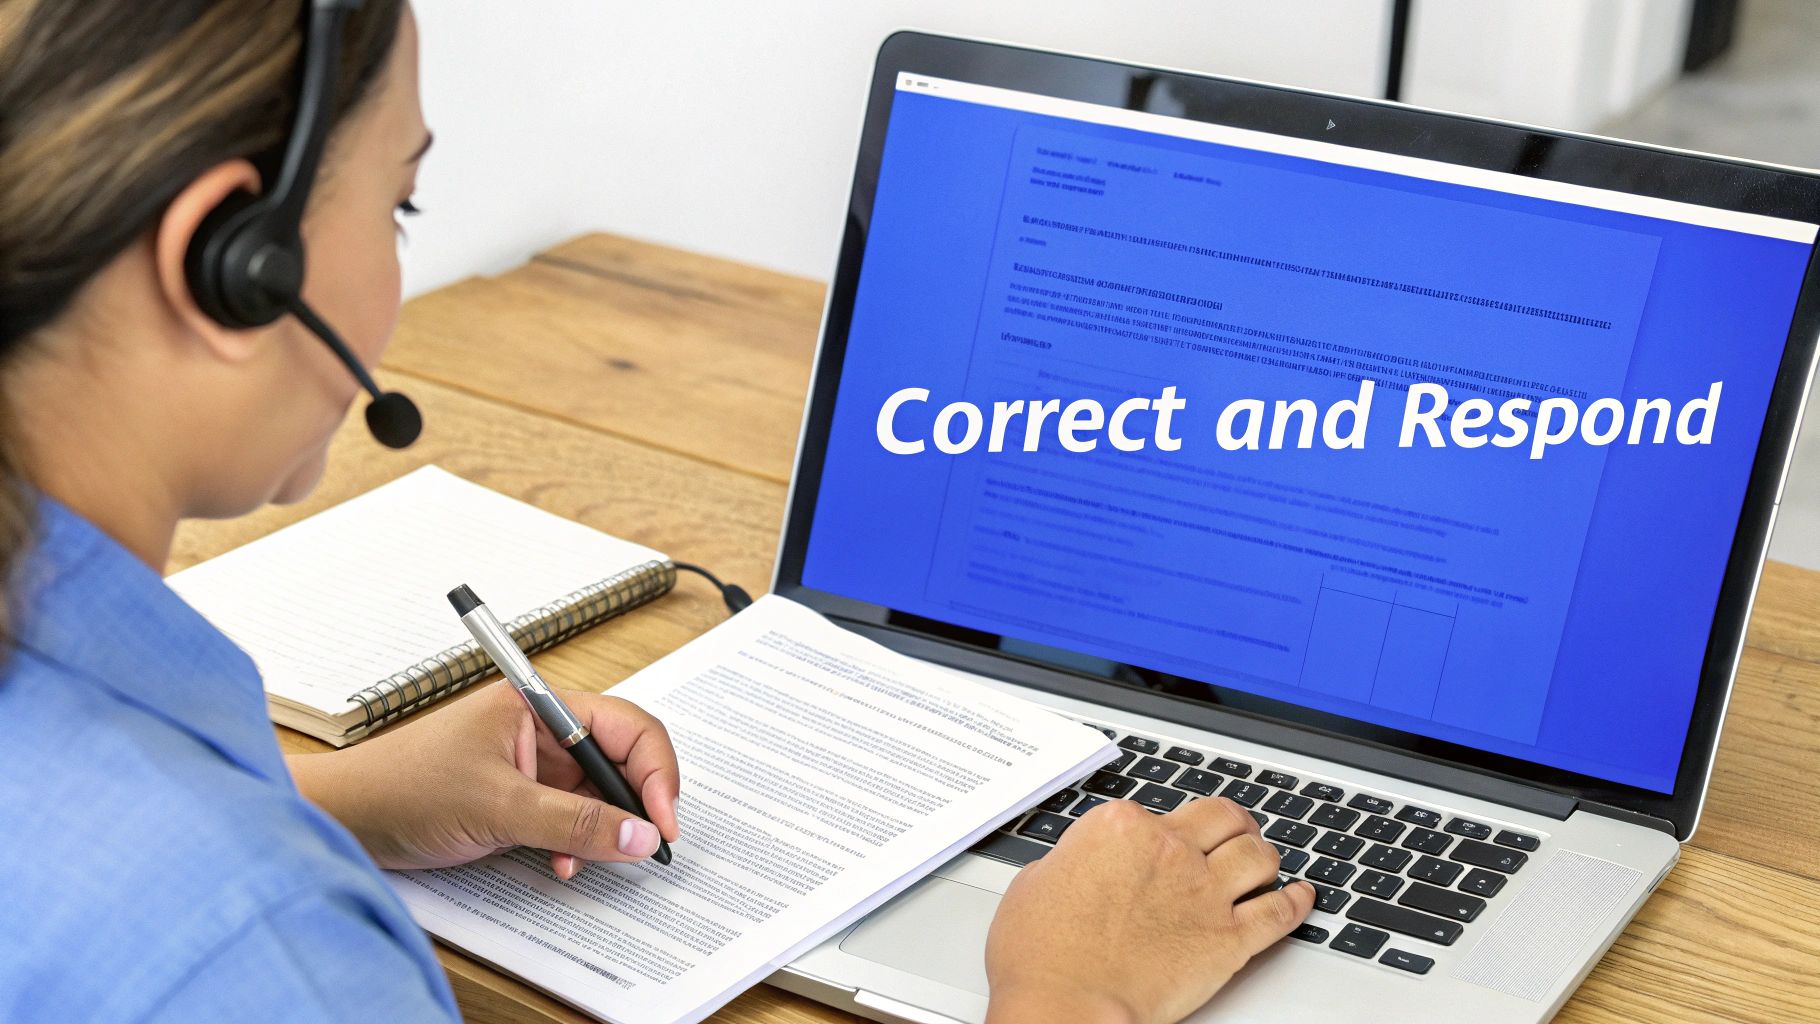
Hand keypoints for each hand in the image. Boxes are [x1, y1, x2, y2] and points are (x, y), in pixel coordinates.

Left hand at [289, 679, 680, 877]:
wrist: (345, 819)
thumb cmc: (403, 788)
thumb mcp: (498, 807)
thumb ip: (574, 824)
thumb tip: (640, 835)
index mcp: (539, 705)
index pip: (626, 727)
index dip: (655, 773)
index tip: (663, 820)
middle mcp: (542, 729)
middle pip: (619, 758)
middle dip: (635, 803)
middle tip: (648, 843)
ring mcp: (532, 764)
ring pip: (596, 794)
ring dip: (602, 829)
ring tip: (589, 857)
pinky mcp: (520, 797)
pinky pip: (570, 817)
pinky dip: (575, 842)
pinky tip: (561, 862)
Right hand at [984, 797, 1314, 1023]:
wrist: (1066, 1003)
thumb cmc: (1041, 954)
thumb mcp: (1035, 883)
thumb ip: (1071, 862)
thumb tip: (1077, 866)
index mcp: (1121, 827)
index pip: (1163, 811)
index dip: (1168, 829)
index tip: (1169, 840)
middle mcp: (1169, 849)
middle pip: (1224, 818)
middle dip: (1235, 823)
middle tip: (1237, 831)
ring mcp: (1204, 893)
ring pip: (1259, 855)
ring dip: (1265, 856)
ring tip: (1265, 861)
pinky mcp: (1228, 939)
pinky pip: (1280, 912)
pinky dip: (1298, 901)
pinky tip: (1302, 897)